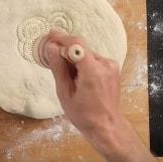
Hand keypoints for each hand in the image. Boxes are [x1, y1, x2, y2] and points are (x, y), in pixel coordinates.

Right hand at [45, 32, 154, 161]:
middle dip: (66, 51)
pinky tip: (78, 78)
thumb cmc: (84, 115)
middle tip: (51, 57)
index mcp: (93, 71)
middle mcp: (105, 64)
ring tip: (67, 75)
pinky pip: (94, 60)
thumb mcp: (65, 93)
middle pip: (82, 49)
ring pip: (87, 54)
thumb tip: (51, 48)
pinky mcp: (112, 69)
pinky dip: (84, 64)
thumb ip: (58, 68)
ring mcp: (111, 66)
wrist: (106, 126)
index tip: (50, 36)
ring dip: (75, 59)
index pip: (77, 44)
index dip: (62, 38)